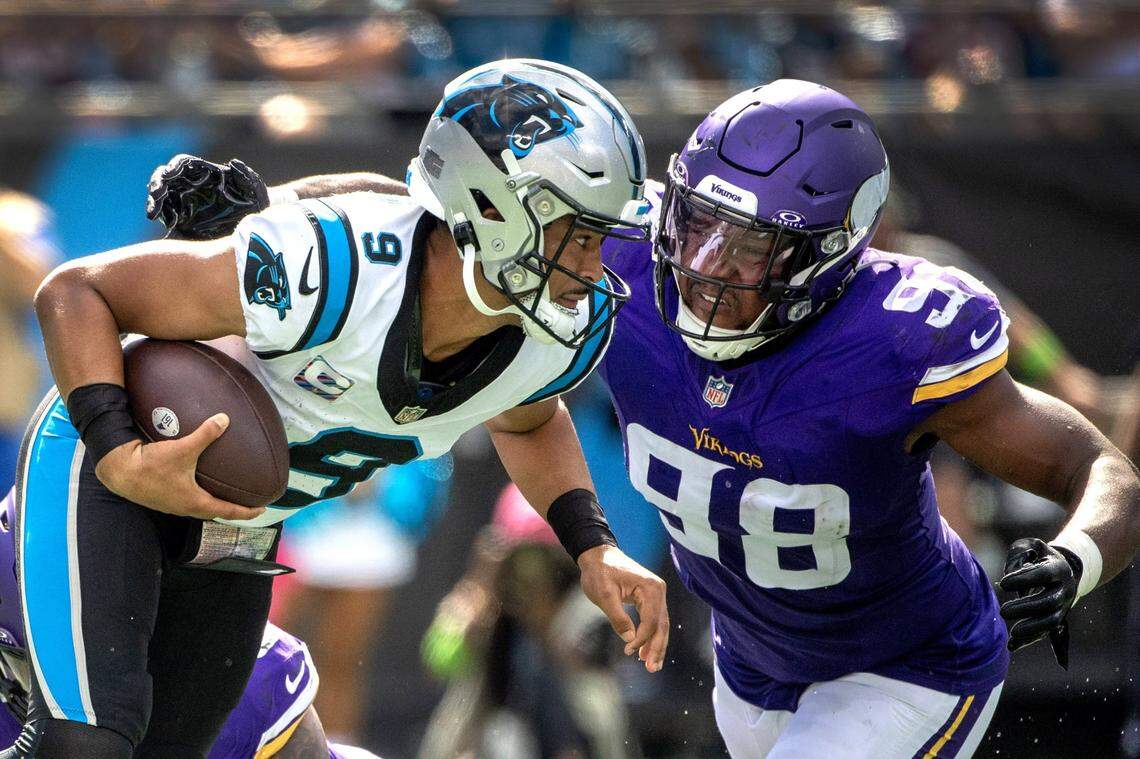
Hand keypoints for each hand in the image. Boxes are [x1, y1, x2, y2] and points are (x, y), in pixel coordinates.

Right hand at [94, 413, 264, 520]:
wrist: (119, 471)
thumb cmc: (151, 465)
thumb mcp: (182, 449)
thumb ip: (205, 434)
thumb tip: (224, 419)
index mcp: (195, 502)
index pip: (228, 511)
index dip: (246, 511)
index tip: (262, 510)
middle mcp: (185, 508)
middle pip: (215, 512)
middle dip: (232, 509)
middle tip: (247, 503)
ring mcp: (172, 505)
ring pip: (200, 507)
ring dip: (214, 502)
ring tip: (225, 493)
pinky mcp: (162, 498)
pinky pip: (187, 499)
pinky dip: (199, 495)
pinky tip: (198, 482)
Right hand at [146, 154, 269, 239]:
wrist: (257, 228)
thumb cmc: (258, 204)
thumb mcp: (256, 190)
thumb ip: (246, 176)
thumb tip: (232, 163)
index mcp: (205, 173)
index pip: (182, 164)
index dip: (174, 167)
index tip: (170, 174)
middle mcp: (191, 185)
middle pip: (166, 179)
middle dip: (157, 185)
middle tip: (156, 195)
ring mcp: (185, 202)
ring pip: (162, 197)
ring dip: (155, 203)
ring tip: (153, 213)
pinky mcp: (183, 219)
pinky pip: (167, 217)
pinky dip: (162, 220)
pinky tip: (163, 226)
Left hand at [576, 544, 668, 671]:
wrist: (598, 556)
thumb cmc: (599, 572)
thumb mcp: (604, 595)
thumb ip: (618, 617)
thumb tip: (630, 639)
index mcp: (650, 588)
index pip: (651, 620)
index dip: (642, 639)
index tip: (628, 651)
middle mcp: (658, 590)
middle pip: (662, 625)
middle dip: (656, 648)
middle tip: (651, 669)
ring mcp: (656, 594)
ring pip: (660, 625)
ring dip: (656, 645)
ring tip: (652, 666)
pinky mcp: (650, 598)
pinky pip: (654, 620)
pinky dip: (651, 636)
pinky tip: (645, 651)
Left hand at [999, 537, 1080, 668]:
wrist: (1066, 568)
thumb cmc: (1040, 555)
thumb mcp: (1030, 545)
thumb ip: (1018, 554)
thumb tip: (1009, 574)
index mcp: (1059, 568)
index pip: (1043, 574)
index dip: (1024, 579)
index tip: (1003, 583)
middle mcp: (1065, 589)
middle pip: (1048, 601)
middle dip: (1026, 608)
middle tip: (1003, 611)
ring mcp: (1063, 606)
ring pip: (1051, 621)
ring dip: (1032, 629)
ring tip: (1013, 634)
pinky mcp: (1056, 618)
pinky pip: (1046, 632)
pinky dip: (1030, 639)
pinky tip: (1013, 645)